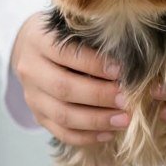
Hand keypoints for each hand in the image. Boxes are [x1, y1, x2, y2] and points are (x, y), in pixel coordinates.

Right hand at [11, 13, 129, 145]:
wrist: (31, 49)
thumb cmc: (64, 36)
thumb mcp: (73, 29)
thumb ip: (96, 41)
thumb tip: (135, 61)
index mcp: (39, 41)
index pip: (67, 54)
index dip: (95, 64)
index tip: (122, 71)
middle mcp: (30, 69)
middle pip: (63, 88)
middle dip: (99, 96)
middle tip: (127, 100)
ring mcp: (32, 96)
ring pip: (62, 115)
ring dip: (96, 120)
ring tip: (124, 120)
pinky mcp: (38, 116)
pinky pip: (61, 132)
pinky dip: (86, 136)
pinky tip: (109, 133)